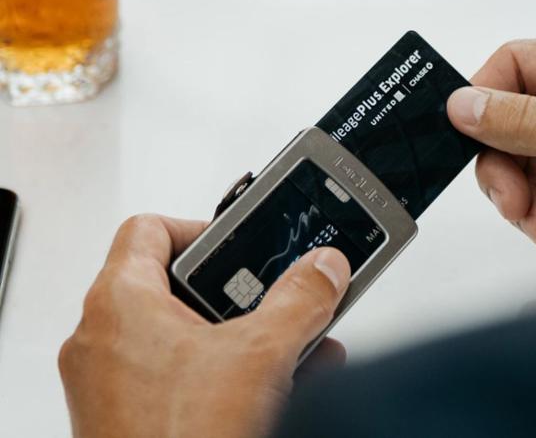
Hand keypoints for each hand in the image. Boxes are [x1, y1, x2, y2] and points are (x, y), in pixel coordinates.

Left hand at [58, 214, 350, 437]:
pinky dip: (222, 371)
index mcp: (120, 302)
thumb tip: (323, 268)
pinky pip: (179, 375)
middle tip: (272, 300)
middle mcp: (105, 338)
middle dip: (239, 295)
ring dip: (240, 337)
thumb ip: (300, 300)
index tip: (241, 245)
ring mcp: (113, 381)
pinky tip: (269, 386)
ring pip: (185, 336)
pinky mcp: (130, 415)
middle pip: (177, 285)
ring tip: (286, 345)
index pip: (152, 228)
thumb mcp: (260, 355)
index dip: (201, 227)